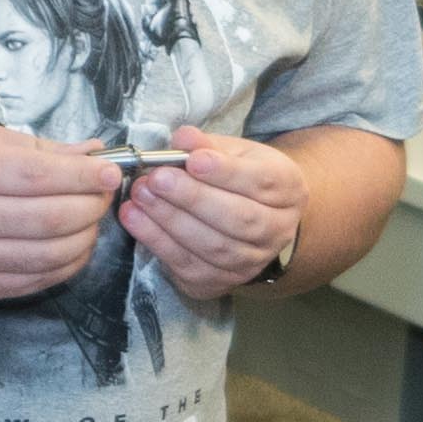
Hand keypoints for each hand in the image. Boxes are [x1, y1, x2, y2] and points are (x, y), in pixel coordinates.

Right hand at [0, 125, 122, 303]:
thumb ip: (36, 148)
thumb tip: (92, 154)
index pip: (41, 176)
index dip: (86, 177)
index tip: (110, 173)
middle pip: (52, 219)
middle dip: (92, 207)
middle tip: (103, 196)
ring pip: (50, 255)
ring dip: (85, 238)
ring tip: (89, 220)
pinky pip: (35, 281)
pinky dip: (65, 265)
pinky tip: (72, 247)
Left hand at [120, 127, 306, 299]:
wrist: (253, 219)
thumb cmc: (239, 177)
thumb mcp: (233, 152)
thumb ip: (208, 145)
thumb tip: (183, 138)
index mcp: (287, 189)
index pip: (261, 182)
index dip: (226, 173)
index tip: (194, 160)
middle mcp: (278, 230)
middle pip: (238, 219)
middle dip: (192, 199)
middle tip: (155, 180)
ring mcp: (252, 262)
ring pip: (214, 247)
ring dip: (171, 221)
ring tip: (140, 197)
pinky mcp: (222, 282)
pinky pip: (190, 266)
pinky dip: (158, 243)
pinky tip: (135, 220)